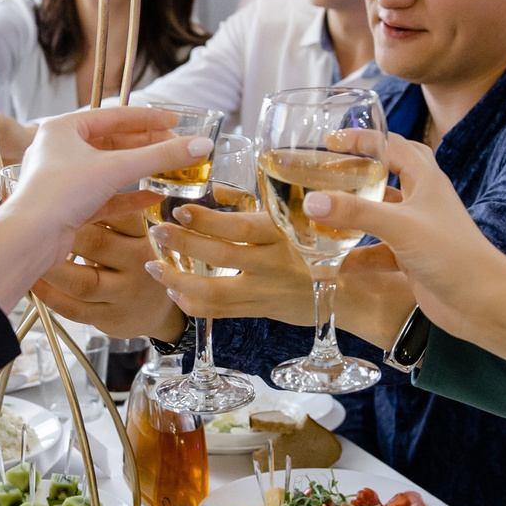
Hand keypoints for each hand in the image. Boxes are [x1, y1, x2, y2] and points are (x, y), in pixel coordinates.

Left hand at [0, 108, 209, 306]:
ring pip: (110, 170)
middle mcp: (61, 150)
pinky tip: (155, 197)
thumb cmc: (61, 193)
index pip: (114, 116)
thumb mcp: (116, 168)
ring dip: (140, 171)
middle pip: (113, 142)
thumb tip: (202, 146)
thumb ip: (161, 157)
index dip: (148, 118)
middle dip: (147, 147)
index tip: (176, 122)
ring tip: (171, 171)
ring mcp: (65, 179)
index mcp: (63, 128)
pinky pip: (106, 196)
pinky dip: (129, 196)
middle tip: (177, 148)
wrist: (30, 239)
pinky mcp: (70, 206)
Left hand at [35, 190, 184, 340]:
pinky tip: (34, 280)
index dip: (90, 200)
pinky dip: (49, 294)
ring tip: (31, 252)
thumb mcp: (138, 233)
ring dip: (52, 266)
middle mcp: (138, 264)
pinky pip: (74, 308)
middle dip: (62, 230)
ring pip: (83, 281)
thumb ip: (118, 206)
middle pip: (96, 243)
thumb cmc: (136, 259)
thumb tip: (81, 165)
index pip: (123, 212)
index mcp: (146, 236)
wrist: (156, 311)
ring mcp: (122, 294)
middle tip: (38, 218)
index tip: (65, 189)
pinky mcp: (106, 317)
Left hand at [145, 202, 419, 346]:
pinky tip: (174, 292)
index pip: (239, 227)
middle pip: (220, 257)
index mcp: (283, 236)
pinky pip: (219, 313)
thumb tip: (219, 191)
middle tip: (158, 232)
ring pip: (213, 292)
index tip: (180, 209)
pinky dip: (191, 303)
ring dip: (178, 281)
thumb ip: (256, 206)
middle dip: (184, 244)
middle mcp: (272, 265)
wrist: (350, 292)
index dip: (207, 220)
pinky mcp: (258, 312)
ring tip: (154, 267)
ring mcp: (264, 292)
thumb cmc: (323, 247)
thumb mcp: (298, 218)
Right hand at [288, 135, 505, 349]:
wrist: (483, 302)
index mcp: (426, 179)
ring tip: (322, 213)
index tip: (330, 142)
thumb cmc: (452, 254)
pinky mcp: (412, 258)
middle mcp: (422, 200)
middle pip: (387, 174)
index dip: (362, 140)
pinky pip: (378, 250)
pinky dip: (357, 254)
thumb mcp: (400, 226)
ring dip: (354, 213)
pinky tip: (335, 261)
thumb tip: (311, 202)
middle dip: (357, 171)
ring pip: (380, 213)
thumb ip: (355, 212)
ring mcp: (417, 230)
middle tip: (326, 172)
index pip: (392, 145)